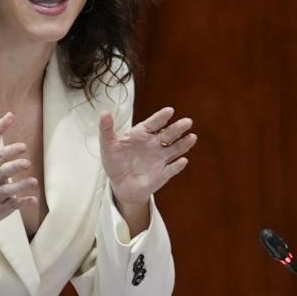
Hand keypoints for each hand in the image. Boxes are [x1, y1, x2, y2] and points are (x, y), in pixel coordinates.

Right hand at [0, 112, 39, 255]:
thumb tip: (10, 114)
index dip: (11, 151)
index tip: (23, 147)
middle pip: (4, 171)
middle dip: (15, 166)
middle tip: (27, 163)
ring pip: (10, 189)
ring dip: (22, 185)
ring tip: (33, 182)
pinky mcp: (2, 207)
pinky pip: (14, 205)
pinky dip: (24, 203)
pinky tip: (33, 200)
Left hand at [98, 106, 195, 223]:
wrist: (121, 184)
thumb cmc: (115, 161)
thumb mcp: (108, 145)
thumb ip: (106, 129)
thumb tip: (104, 112)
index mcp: (142, 134)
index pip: (153, 123)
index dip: (161, 117)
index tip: (169, 111)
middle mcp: (154, 144)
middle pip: (168, 134)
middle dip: (178, 128)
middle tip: (187, 121)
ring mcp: (160, 159)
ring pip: (175, 149)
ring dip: (183, 144)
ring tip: (192, 137)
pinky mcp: (162, 174)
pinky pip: (171, 169)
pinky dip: (177, 166)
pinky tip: (182, 161)